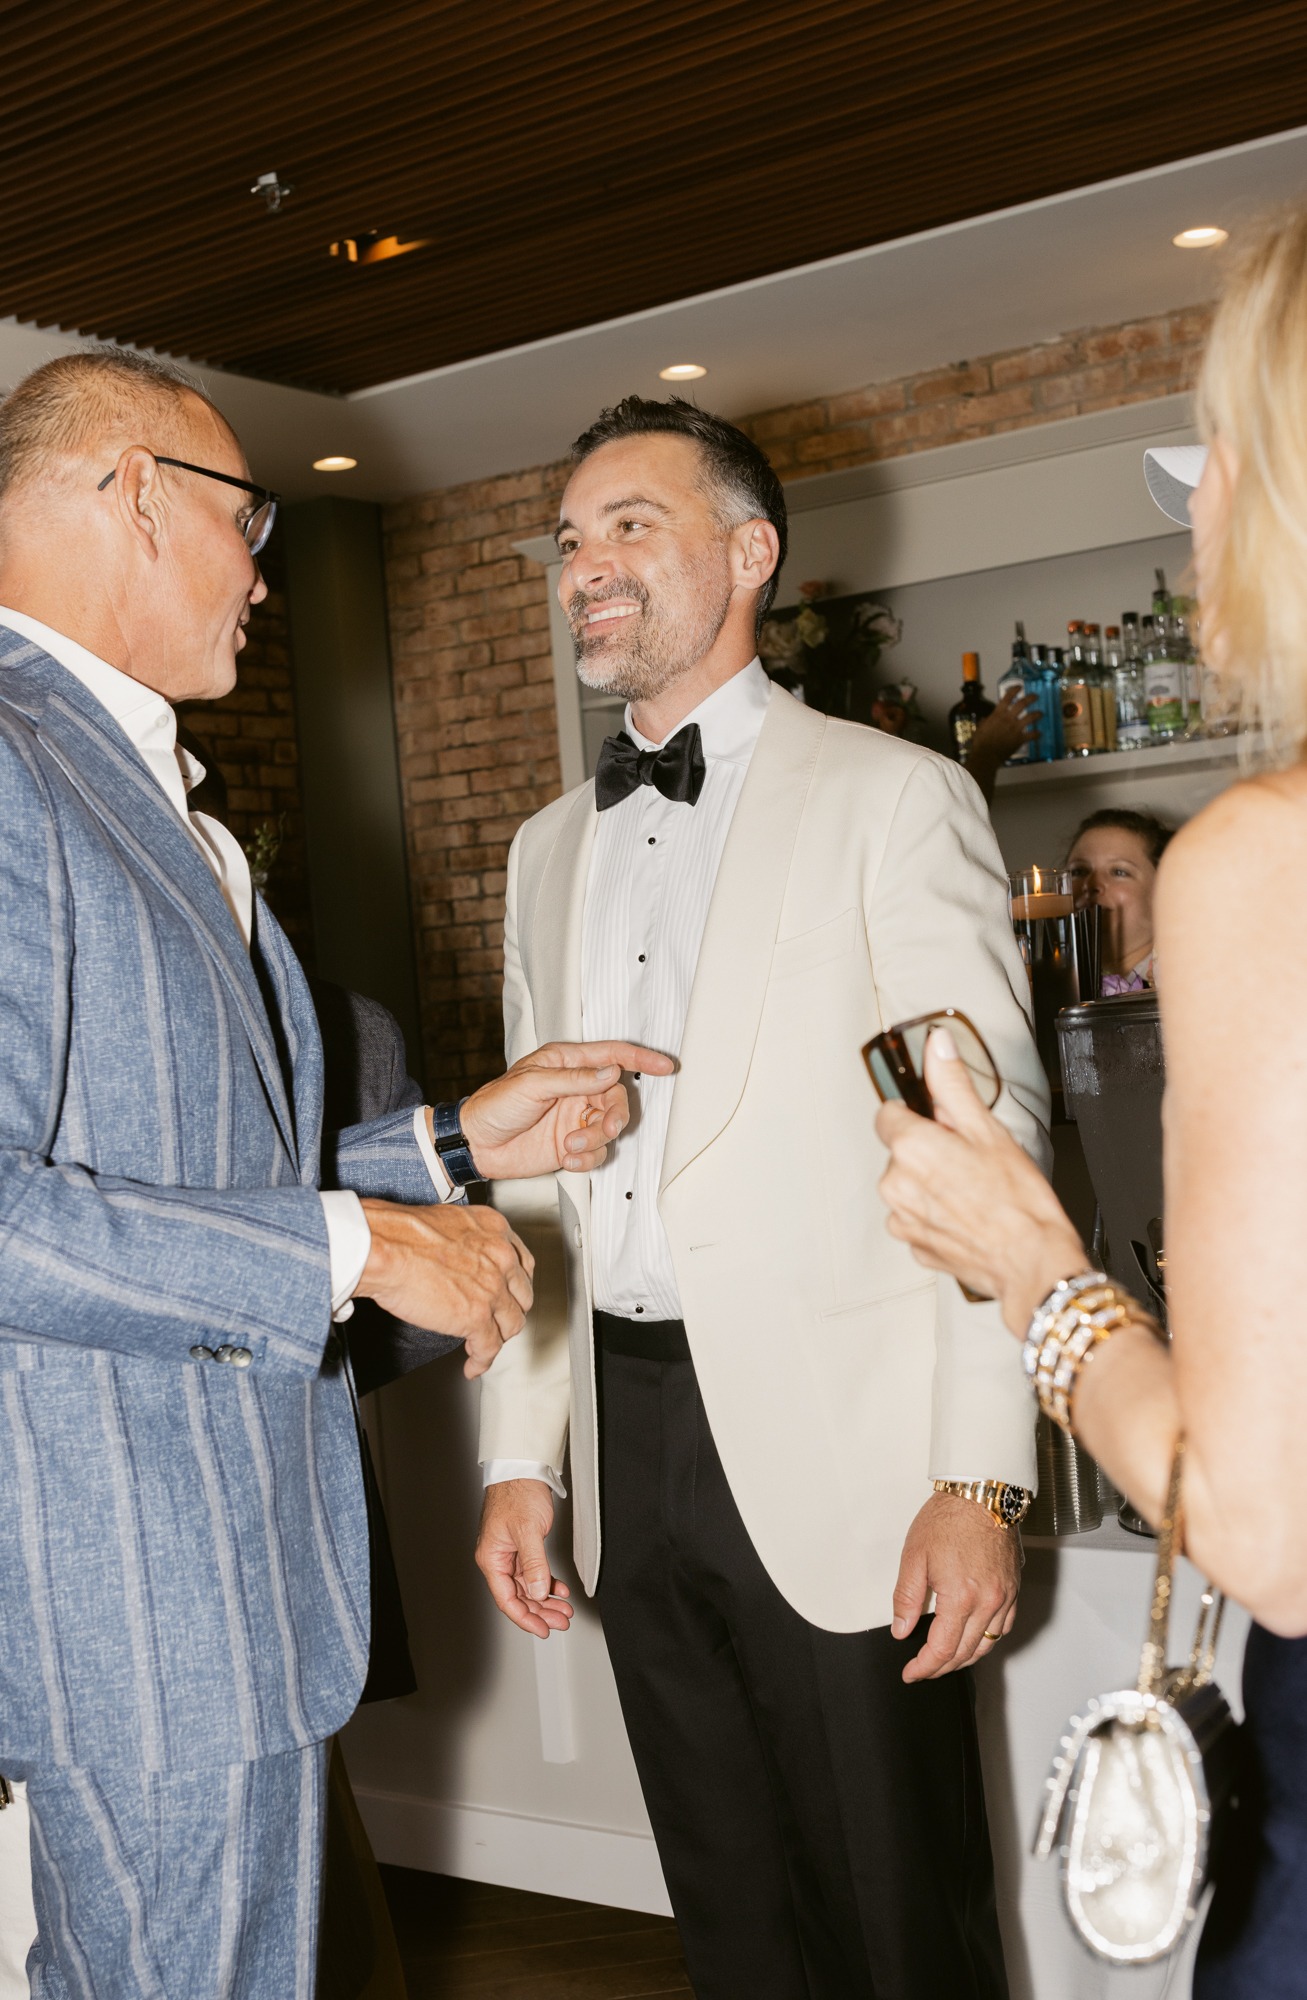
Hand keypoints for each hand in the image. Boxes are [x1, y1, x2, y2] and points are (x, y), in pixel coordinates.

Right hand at [355, 1201, 533, 1379]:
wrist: (385, 1248)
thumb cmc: (401, 1234)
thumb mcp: (448, 1223)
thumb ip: (466, 1241)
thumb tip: (460, 1259)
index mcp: (495, 1230)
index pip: (522, 1263)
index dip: (515, 1284)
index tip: (509, 1292)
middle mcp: (501, 1258)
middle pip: (522, 1295)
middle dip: (510, 1310)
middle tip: (497, 1319)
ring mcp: (492, 1289)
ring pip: (511, 1323)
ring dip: (499, 1337)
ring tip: (485, 1345)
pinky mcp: (477, 1317)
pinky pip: (489, 1347)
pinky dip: (482, 1361)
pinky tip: (473, 1365)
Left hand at [458, 1041, 675, 1180]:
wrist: (475, 1145)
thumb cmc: (493, 1106)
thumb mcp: (531, 1085)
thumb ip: (573, 1079)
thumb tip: (609, 1072)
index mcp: (566, 1063)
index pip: (612, 1056)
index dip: (641, 1059)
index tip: (665, 1066)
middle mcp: (575, 1089)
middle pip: (616, 1097)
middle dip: (615, 1115)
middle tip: (605, 1127)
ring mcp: (575, 1118)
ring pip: (609, 1127)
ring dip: (595, 1139)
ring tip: (571, 1146)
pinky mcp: (572, 1144)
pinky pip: (597, 1151)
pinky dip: (587, 1158)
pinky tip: (568, 1159)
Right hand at [476, 1478, 574, 1637]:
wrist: (523, 1470)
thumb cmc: (518, 1494)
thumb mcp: (528, 1531)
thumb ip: (533, 1564)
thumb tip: (536, 1592)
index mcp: (491, 1558)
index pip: (507, 1599)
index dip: (525, 1617)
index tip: (542, 1629)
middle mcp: (498, 1559)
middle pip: (519, 1596)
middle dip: (541, 1611)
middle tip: (561, 1621)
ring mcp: (510, 1553)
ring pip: (528, 1586)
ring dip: (546, 1599)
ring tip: (564, 1610)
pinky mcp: (522, 1546)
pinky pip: (534, 1572)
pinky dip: (547, 1582)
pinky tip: (560, 1590)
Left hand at [876, 1028, 1085, 1334]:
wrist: (1032, 1262)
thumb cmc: (1017, 1201)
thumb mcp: (987, 1128)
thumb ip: (952, 1083)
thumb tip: (937, 1046)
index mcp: (910, 1148)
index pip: (888, 1113)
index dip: (918, 1115)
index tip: (942, 1124)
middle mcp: (896, 1184)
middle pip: (902, 1151)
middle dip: (930, 1151)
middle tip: (970, 1161)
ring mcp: (903, 1219)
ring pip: (909, 1186)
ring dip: (932, 1185)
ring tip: (974, 1192)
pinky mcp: (915, 1246)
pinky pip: (919, 1219)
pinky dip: (938, 1216)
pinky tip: (969, 1216)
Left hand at [892, 1492, 1020, 1681]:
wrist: (981, 1493)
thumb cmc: (949, 1518)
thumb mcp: (914, 1556)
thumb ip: (907, 1598)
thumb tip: (901, 1629)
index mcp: (961, 1597)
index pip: (942, 1649)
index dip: (924, 1667)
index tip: (911, 1673)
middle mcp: (988, 1602)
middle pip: (965, 1652)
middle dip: (941, 1667)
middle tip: (923, 1669)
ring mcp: (1005, 1596)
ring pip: (988, 1644)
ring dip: (965, 1658)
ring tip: (945, 1660)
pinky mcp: (1014, 1588)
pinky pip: (1004, 1627)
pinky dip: (988, 1640)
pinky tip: (975, 1638)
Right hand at [962, 689, 1040, 804]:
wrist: (986, 755)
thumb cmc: (980, 742)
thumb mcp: (980, 728)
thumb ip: (985, 722)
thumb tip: (986, 720)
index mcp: (998, 714)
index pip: (1007, 698)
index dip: (1014, 690)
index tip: (1020, 687)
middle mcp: (1009, 718)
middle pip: (1022, 704)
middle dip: (1030, 698)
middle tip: (1035, 696)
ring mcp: (1016, 728)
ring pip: (1031, 717)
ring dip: (1037, 714)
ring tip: (1040, 713)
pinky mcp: (1020, 739)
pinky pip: (1032, 735)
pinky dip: (1036, 734)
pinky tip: (1039, 734)